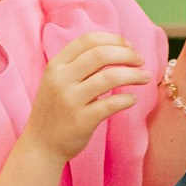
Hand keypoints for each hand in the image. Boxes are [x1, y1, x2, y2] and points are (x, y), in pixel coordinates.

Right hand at [26, 32, 148, 162]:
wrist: (40, 145)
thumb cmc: (55, 110)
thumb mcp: (58, 81)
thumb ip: (79, 65)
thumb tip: (116, 49)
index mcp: (56, 65)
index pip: (88, 40)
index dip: (113, 39)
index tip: (128, 45)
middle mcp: (61, 79)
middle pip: (101, 54)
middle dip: (127, 54)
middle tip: (140, 60)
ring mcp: (70, 100)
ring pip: (110, 77)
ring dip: (133, 75)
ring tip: (145, 77)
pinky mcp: (81, 120)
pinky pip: (111, 104)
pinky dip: (127, 99)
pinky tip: (133, 99)